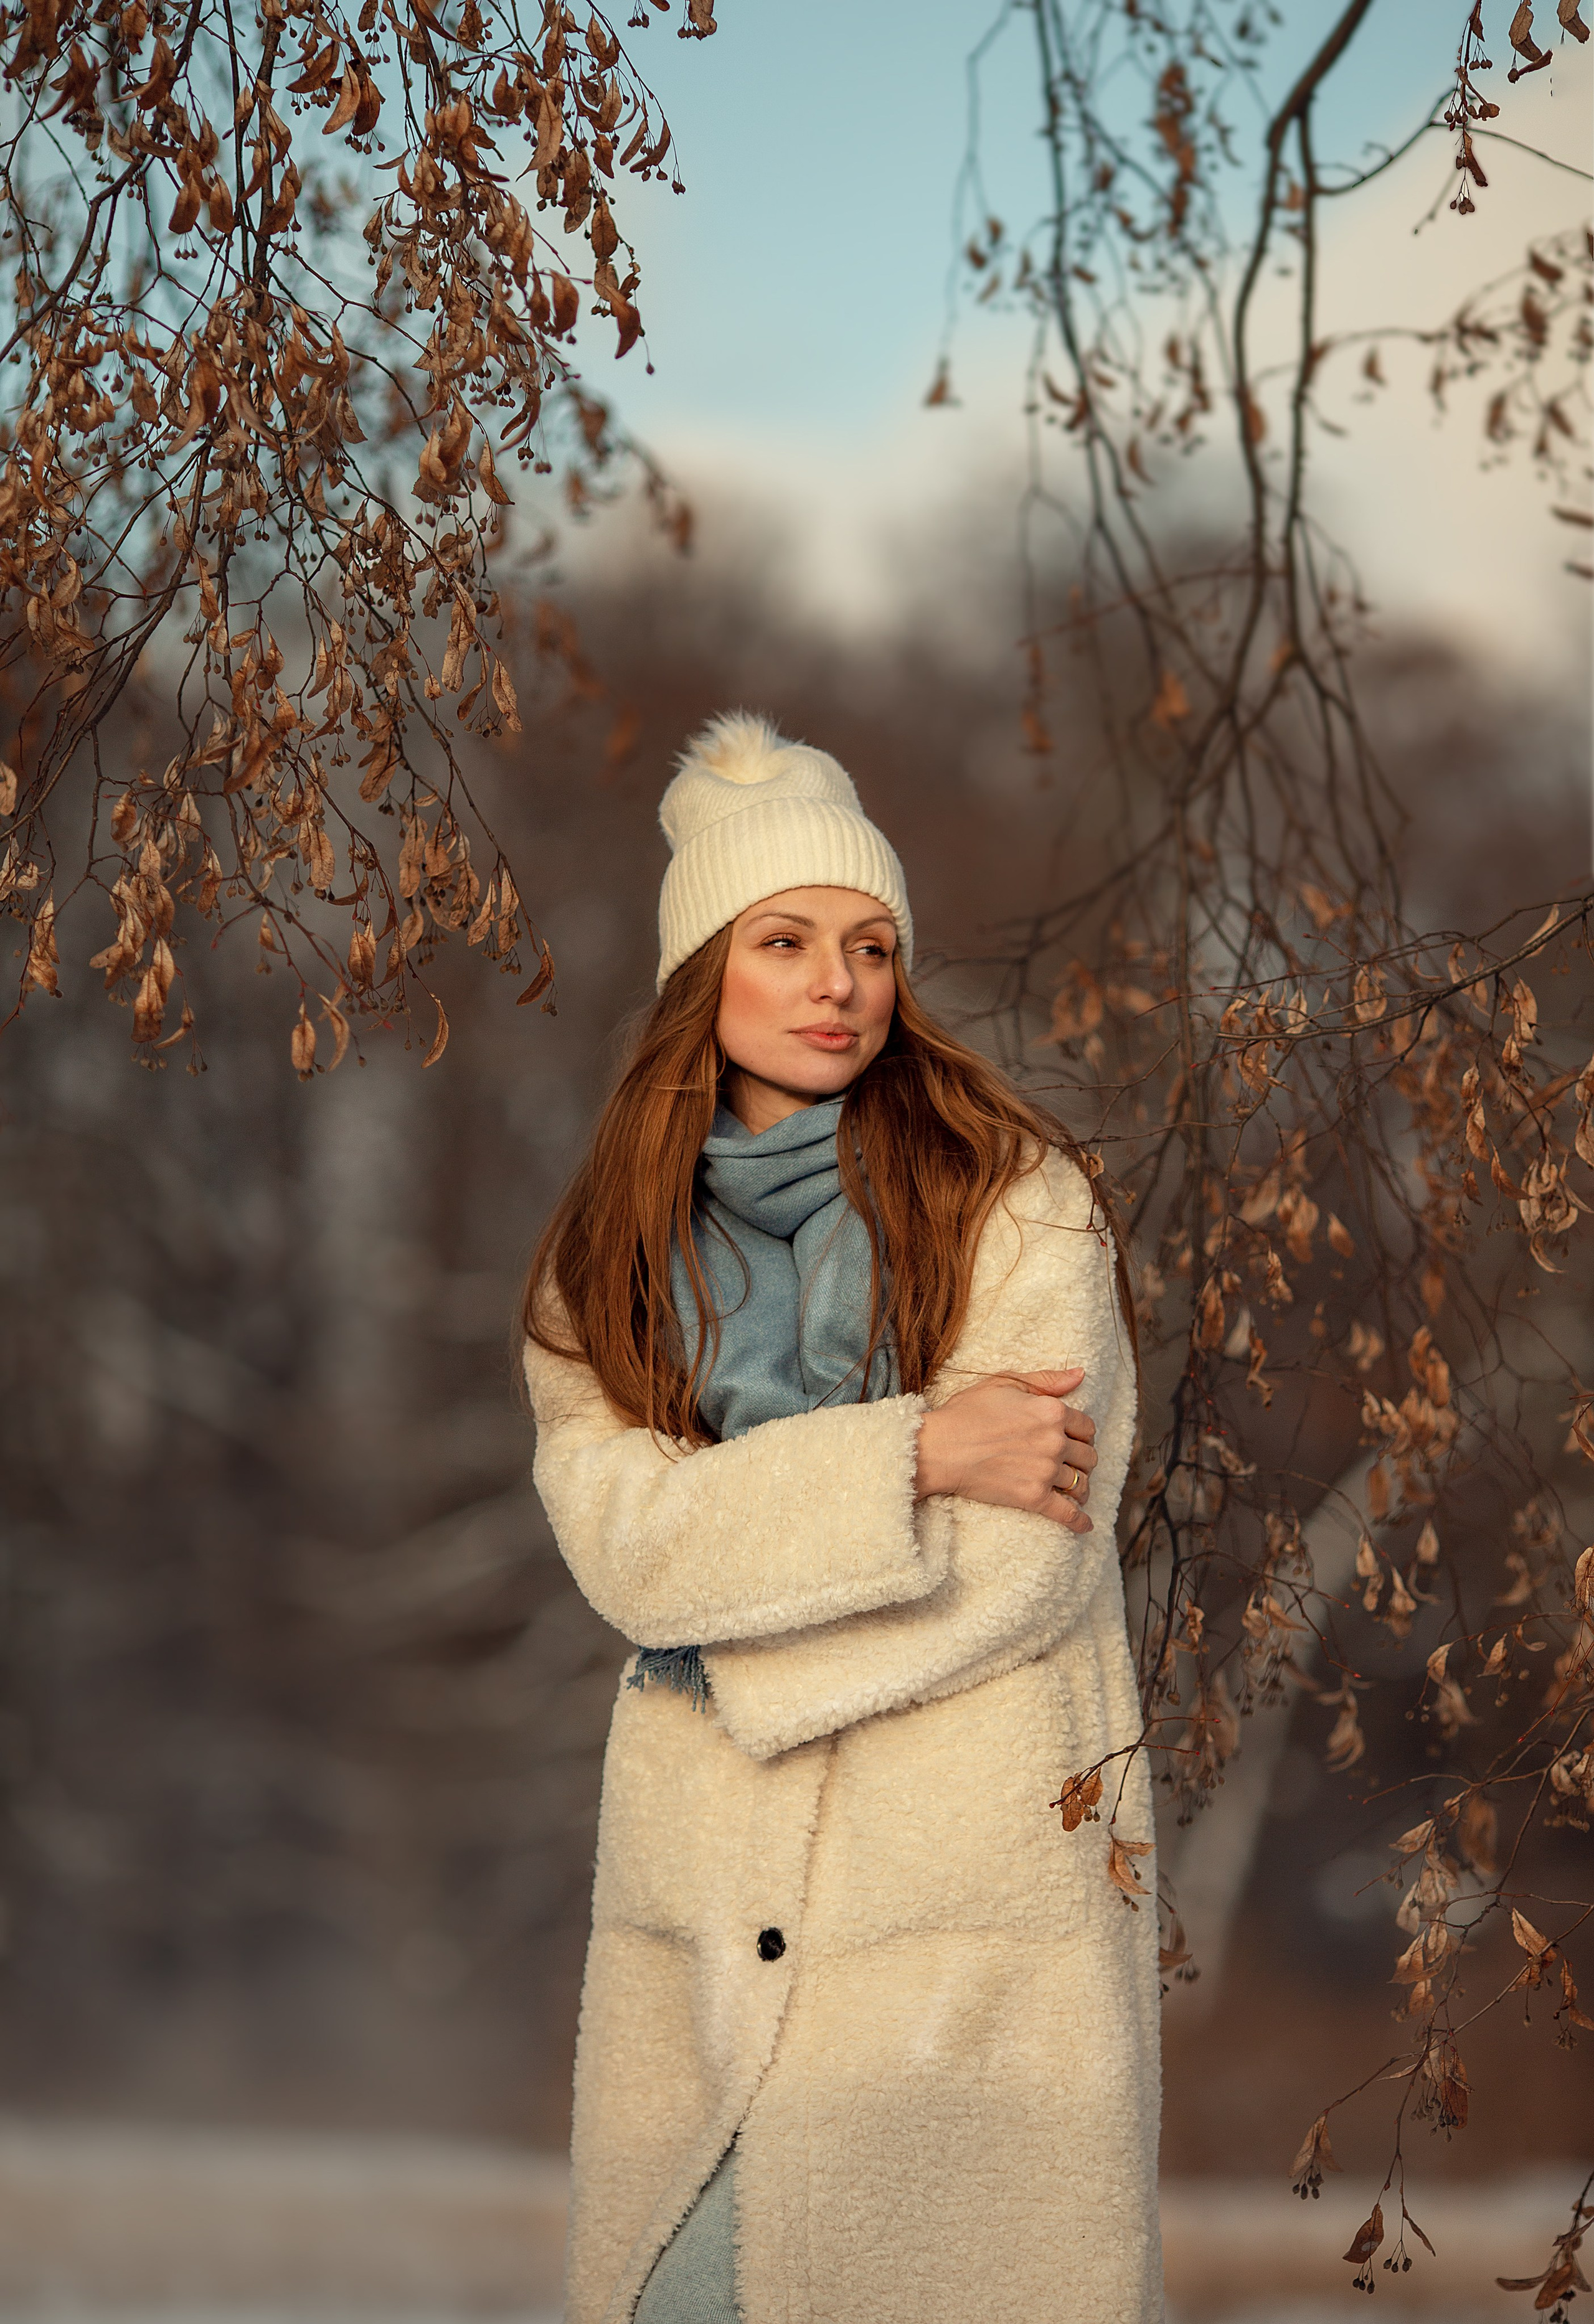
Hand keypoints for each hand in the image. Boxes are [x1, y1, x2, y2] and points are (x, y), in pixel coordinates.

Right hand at [914, 1367, 1097, 1531]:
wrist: (940, 1448)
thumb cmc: (967, 1412)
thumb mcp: (1005, 1383)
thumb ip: (1046, 1380)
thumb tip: (1080, 1375)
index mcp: (1051, 1412)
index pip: (1087, 1427)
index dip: (1083, 1434)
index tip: (1076, 1440)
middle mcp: (1054, 1441)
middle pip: (1088, 1456)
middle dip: (1083, 1460)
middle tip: (1073, 1464)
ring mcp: (1045, 1471)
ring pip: (1081, 1484)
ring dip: (1081, 1488)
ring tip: (1076, 1491)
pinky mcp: (1033, 1497)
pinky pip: (1067, 1513)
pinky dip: (1080, 1521)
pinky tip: (1085, 1525)